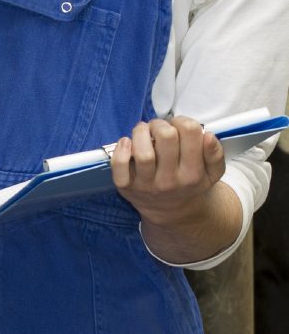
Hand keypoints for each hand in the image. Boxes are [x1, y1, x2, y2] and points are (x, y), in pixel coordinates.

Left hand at [110, 115, 224, 228]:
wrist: (171, 212)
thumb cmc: (189, 184)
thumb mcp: (212, 173)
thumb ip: (215, 154)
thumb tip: (208, 135)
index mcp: (193, 173)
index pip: (190, 133)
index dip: (183, 121)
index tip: (178, 125)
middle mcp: (170, 180)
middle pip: (166, 137)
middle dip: (161, 124)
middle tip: (159, 128)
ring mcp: (146, 185)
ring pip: (143, 152)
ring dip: (141, 132)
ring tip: (143, 130)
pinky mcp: (126, 187)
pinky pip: (119, 166)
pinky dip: (120, 149)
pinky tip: (127, 142)